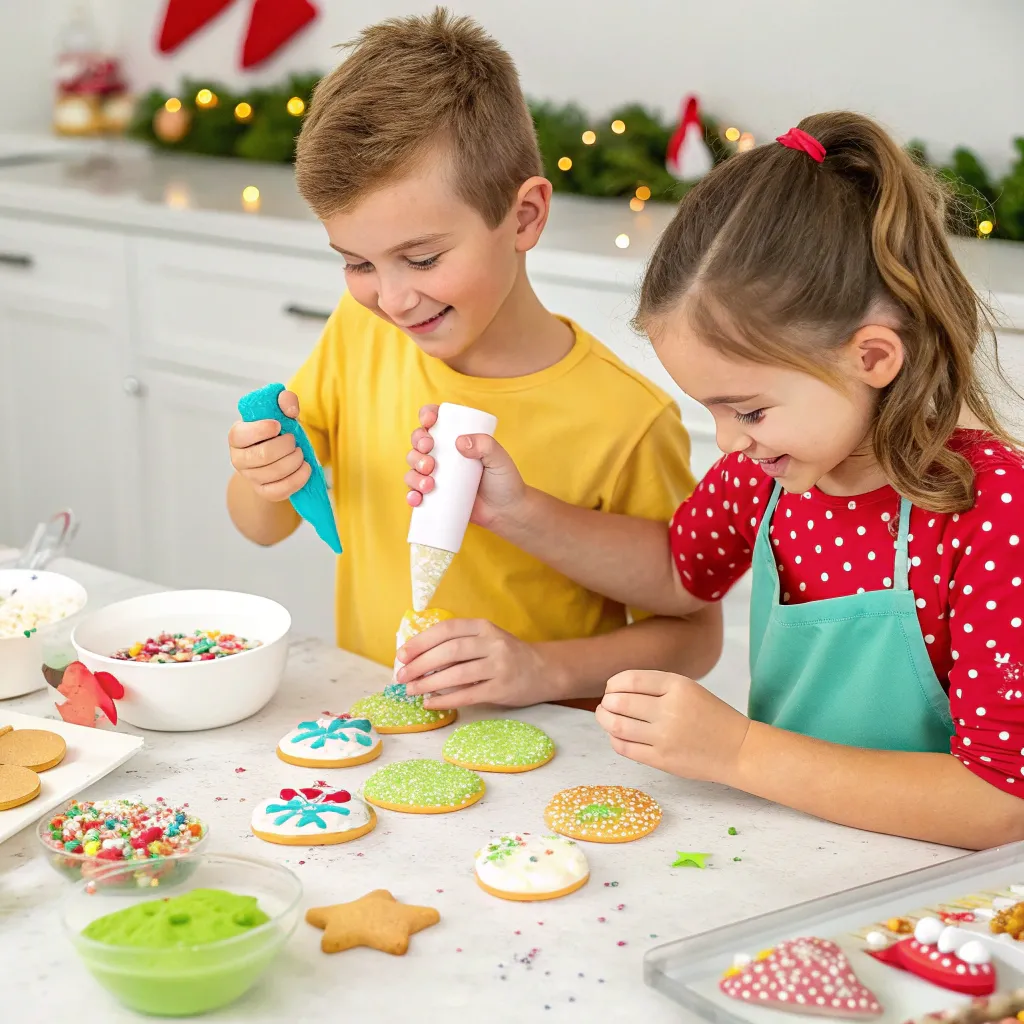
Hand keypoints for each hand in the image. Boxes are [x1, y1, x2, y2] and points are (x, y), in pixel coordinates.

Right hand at [228, 390, 310, 501]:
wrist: (278, 455)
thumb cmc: (277, 431)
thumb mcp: (280, 411)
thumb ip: (285, 401)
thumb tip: (290, 410)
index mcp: (237, 436)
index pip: (240, 435)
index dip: (261, 430)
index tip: (278, 425)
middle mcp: (239, 458)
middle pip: (262, 455)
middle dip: (285, 446)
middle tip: (293, 440)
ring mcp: (251, 477)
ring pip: (274, 473)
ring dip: (294, 461)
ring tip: (300, 453)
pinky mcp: (264, 491)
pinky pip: (280, 490)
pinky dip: (298, 479)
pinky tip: (305, 468)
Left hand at [396, 617, 558, 708]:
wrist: (544, 670)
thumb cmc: (507, 655)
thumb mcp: (486, 640)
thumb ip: (459, 644)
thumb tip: (417, 657)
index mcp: (483, 627)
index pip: (446, 630)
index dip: (421, 641)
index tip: (402, 654)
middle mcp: (492, 642)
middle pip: (449, 651)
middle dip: (420, 664)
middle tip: (401, 676)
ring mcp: (499, 665)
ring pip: (457, 673)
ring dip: (429, 683)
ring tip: (411, 690)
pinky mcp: (502, 688)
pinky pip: (469, 694)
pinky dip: (446, 699)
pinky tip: (431, 703)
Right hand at [404, 405, 526, 529]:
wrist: (506, 512)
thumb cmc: (504, 481)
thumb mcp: (499, 459)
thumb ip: (486, 446)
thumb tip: (461, 442)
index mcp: (456, 438)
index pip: (436, 420)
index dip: (426, 415)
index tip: (429, 421)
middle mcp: (442, 454)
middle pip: (418, 442)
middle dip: (418, 446)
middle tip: (430, 457)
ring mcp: (436, 475)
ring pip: (413, 467)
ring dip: (414, 473)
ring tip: (429, 484)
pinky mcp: (433, 495)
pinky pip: (414, 492)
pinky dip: (411, 495)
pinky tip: (417, 499)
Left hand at [596, 671, 750, 784]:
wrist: (738, 749)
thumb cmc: (711, 716)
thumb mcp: (689, 689)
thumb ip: (656, 686)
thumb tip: (615, 690)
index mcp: (678, 686)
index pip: (630, 680)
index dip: (613, 684)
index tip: (611, 688)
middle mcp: (670, 709)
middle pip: (620, 702)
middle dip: (607, 702)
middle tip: (606, 704)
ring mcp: (665, 736)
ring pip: (617, 725)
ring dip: (605, 719)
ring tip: (605, 717)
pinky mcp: (662, 759)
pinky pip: (625, 748)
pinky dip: (614, 739)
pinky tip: (617, 736)